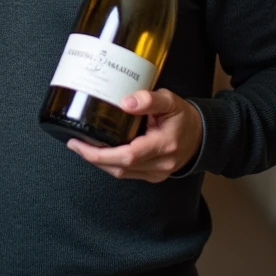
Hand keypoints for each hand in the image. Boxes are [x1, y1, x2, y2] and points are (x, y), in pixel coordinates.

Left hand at [66, 89, 202, 182]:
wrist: (202, 135)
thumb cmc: (183, 117)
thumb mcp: (170, 100)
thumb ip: (149, 99)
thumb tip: (125, 102)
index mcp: (164, 145)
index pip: (128, 155)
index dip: (100, 153)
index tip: (79, 143)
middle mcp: (160, 164)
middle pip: (120, 168)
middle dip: (92, 157)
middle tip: (73, 143)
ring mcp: (157, 173)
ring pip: (120, 173)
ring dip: (99, 162)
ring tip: (81, 146)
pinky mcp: (153, 176)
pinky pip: (126, 173)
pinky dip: (110, 164)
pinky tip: (98, 152)